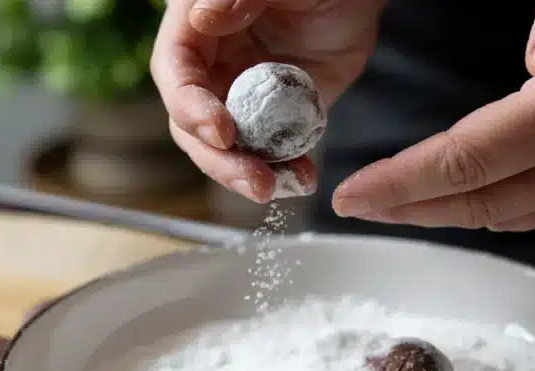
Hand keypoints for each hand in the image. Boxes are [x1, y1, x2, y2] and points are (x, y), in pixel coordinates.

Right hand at [151, 0, 383, 202]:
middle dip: (219, 160)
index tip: (223, 132)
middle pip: (192, 126)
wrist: (358, 1)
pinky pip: (265, 154)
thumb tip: (201, 20)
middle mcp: (210, 69)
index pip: (175, 74)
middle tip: (255, 182)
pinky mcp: (270, 121)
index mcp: (196, 30)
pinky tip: (302, 178)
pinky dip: (282, 171)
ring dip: (246, 175)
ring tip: (278, 188)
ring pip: (225, 150)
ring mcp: (238, 99)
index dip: (191, 108)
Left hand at [332, 0, 534, 230]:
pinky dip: (476, 211)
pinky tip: (443, 202)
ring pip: (499, 217)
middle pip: (478, 202)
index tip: (352, 195)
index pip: (472, 161)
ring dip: (436, 215)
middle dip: (406, 207)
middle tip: (353, 206)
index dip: (405, 182)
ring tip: (385, 205)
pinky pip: (526, 216)